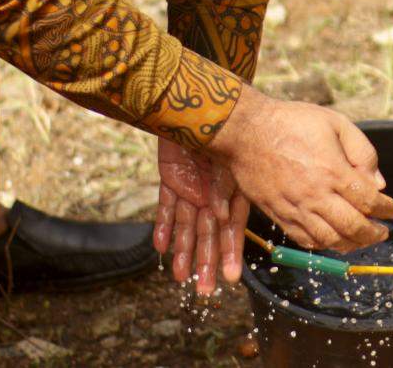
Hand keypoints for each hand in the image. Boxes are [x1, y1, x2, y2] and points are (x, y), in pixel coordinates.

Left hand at [154, 140, 246, 295]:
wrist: (193, 101)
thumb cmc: (219, 127)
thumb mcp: (227, 158)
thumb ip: (225, 188)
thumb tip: (221, 217)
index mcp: (232, 189)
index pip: (232, 227)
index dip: (230, 253)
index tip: (230, 279)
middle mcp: (213, 192)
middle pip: (209, 233)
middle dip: (206, 261)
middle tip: (203, 290)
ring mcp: (192, 187)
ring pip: (187, 225)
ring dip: (184, 251)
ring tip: (179, 276)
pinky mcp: (172, 178)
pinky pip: (166, 207)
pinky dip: (162, 226)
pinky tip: (159, 247)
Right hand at [207, 89, 392, 252]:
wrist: (245, 131)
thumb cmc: (292, 122)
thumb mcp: (336, 123)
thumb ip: (362, 152)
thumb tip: (378, 183)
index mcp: (332, 170)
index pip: (368, 201)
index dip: (386, 210)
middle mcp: (315, 194)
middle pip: (352, 227)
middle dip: (373, 233)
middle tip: (383, 232)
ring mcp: (294, 207)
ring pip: (329, 240)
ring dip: (351, 244)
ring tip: (361, 240)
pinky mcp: (278, 214)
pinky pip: (303, 240)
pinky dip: (323, 245)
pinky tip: (332, 239)